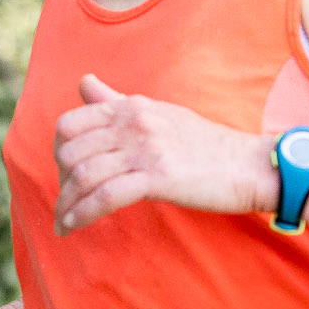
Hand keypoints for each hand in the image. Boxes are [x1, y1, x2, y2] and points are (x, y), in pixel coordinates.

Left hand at [52, 74, 277, 234]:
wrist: (248, 165)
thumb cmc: (205, 145)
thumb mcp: (158, 112)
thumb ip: (116, 101)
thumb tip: (84, 82)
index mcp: (132, 106)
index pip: (70, 124)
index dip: (59, 154)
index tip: (66, 176)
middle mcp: (134, 122)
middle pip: (71, 152)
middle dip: (61, 183)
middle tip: (68, 203)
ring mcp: (146, 149)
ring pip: (84, 176)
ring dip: (67, 205)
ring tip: (64, 223)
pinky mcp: (158, 177)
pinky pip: (105, 196)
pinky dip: (83, 214)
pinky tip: (74, 226)